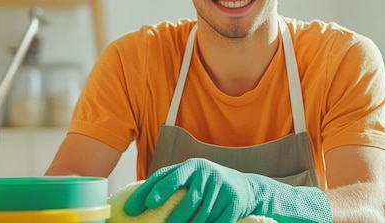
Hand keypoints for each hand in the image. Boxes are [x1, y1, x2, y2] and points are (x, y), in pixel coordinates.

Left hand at [124, 158, 331, 222]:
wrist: (247, 188)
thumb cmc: (207, 184)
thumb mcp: (191, 178)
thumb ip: (169, 183)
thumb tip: (137, 202)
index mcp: (192, 166)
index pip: (171, 176)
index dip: (158, 189)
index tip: (145, 203)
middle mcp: (207, 174)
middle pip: (187, 200)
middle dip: (174, 217)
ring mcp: (222, 188)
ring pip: (202, 216)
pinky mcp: (234, 203)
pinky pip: (217, 222)